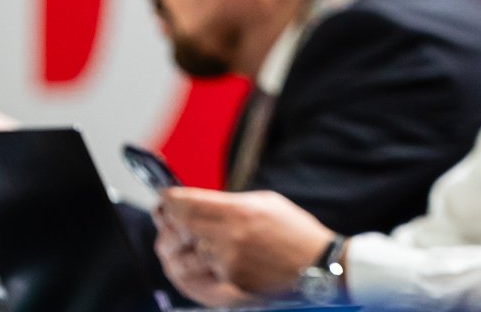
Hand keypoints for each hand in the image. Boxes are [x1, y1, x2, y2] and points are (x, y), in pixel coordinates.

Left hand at [157, 187, 333, 295]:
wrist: (316, 266)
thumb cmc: (293, 230)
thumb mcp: (265, 203)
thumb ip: (231, 203)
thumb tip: (200, 203)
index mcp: (240, 211)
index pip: (189, 204)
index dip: (171, 199)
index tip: (164, 196)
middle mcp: (230, 238)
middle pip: (182, 228)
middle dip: (169, 220)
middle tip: (164, 215)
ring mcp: (229, 264)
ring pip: (186, 255)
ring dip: (176, 246)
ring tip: (172, 239)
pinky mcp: (231, 284)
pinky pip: (201, 275)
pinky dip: (192, 265)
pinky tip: (188, 258)